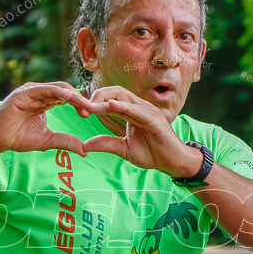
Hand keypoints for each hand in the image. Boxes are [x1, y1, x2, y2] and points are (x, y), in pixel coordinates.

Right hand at [0, 82, 109, 156]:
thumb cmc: (17, 137)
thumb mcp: (47, 141)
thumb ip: (65, 141)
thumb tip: (84, 150)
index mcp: (46, 101)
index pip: (68, 98)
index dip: (80, 104)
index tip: (90, 115)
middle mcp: (40, 93)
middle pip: (66, 91)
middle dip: (80, 100)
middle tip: (91, 111)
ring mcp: (32, 91)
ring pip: (57, 88)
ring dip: (73, 96)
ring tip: (85, 105)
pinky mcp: (24, 93)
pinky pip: (44, 89)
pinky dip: (57, 92)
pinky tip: (68, 98)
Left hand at [81, 86, 203, 177]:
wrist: (171, 162)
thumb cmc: (151, 153)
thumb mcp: (122, 148)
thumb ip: (105, 144)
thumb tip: (84, 145)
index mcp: (130, 111)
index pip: (110, 99)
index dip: (94, 102)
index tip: (81, 112)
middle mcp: (138, 107)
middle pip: (114, 91)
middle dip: (96, 97)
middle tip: (83, 108)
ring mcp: (147, 111)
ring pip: (123, 97)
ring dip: (105, 100)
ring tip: (91, 107)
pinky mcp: (154, 118)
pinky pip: (136, 109)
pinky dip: (123, 106)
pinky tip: (111, 105)